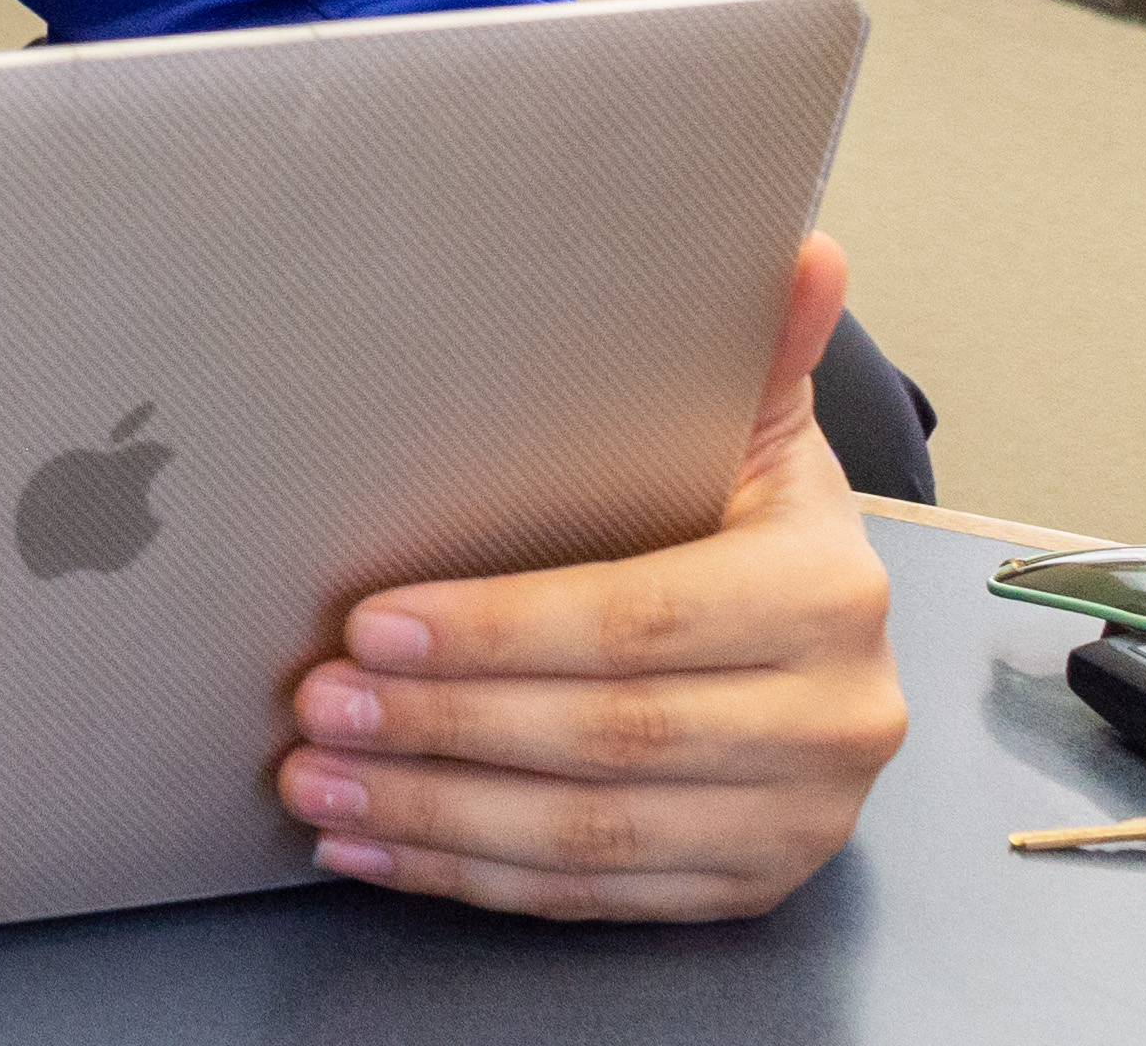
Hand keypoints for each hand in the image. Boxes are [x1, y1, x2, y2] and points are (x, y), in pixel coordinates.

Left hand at [273, 232, 904, 919]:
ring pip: (588, 836)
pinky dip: (467, 877)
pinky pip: (593, 899)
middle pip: (604, 738)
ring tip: (314, 778)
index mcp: (824, 595)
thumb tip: (800, 246)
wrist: (818, 622)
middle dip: (438, 725)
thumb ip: (752, 342)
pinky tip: (371, 847)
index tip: (370, 621)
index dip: (494, 630)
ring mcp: (798, 819)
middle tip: (312, 702)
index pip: (635, 621)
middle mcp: (833, 719)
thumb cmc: (741, 509)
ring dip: (432, 814)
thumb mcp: (747, 420)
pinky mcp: (745, 885)